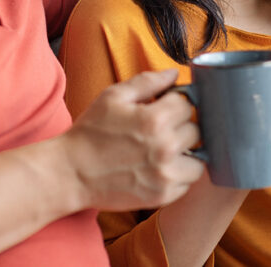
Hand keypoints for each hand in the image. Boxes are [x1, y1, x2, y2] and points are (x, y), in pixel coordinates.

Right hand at [64, 69, 204, 211]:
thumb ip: (147, 82)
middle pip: (196, 130)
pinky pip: (186, 182)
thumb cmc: (90, 132)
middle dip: (181, 126)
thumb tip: (175, 73)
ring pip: (199, 158)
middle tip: (160, 130)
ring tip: (164, 150)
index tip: (163, 109)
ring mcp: (165, 174)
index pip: (187, 104)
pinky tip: (158, 168)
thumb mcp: (113, 97)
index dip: (175, 104)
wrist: (71, 173)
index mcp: (154, 119)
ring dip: (186, 153)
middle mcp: (165, 147)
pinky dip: (178, 175)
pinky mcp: (162, 195)